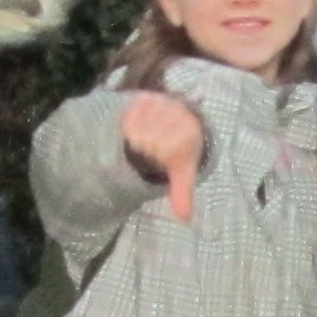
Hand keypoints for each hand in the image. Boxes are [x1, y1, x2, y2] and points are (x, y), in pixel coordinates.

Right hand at [118, 89, 203, 222]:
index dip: (158, 156)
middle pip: (145, 141)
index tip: (165, 152)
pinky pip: (128, 117)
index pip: (162, 151)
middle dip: (146, 146)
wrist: (180, 122)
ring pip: (134, 129)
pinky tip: (141, 123)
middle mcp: (177, 115)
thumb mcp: (182, 173)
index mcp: (189, 135)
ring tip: (149, 133)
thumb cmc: (180, 151)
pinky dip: (130, 123)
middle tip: (155, 144)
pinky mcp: (146, 96)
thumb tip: (186, 220)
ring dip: (137, 134)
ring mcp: (161, 103)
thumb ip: (183, 195)